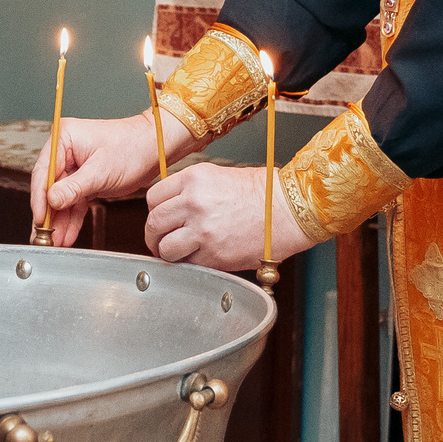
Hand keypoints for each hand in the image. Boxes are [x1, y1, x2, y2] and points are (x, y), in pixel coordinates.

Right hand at [38, 113, 198, 246]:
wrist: (154, 149)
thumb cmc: (133, 147)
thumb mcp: (101, 170)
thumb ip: (74, 187)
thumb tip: (51, 200)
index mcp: (64, 138)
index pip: (43, 172)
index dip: (39, 198)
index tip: (40, 218)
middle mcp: (65, 151)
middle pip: (49, 187)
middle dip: (49, 214)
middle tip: (44, 236)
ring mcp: (74, 166)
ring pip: (60, 198)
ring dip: (59, 221)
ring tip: (55, 241)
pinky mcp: (85, 180)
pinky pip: (74, 202)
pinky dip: (72, 218)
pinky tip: (67, 234)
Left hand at [143, 163, 316, 271]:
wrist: (289, 212)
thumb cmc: (263, 194)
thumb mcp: (220, 177)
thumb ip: (192, 191)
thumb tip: (173, 208)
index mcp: (194, 179)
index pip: (153, 197)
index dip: (155, 212)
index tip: (161, 220)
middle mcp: (193, 202)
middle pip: (154, 223)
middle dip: (154, 236)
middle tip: (161, 242)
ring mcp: (202, 229)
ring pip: (164, 248)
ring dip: (168, 254)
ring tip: (179, 254)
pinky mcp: (213, 254)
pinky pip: (187, 264)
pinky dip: (189, 264)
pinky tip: (201, 258)